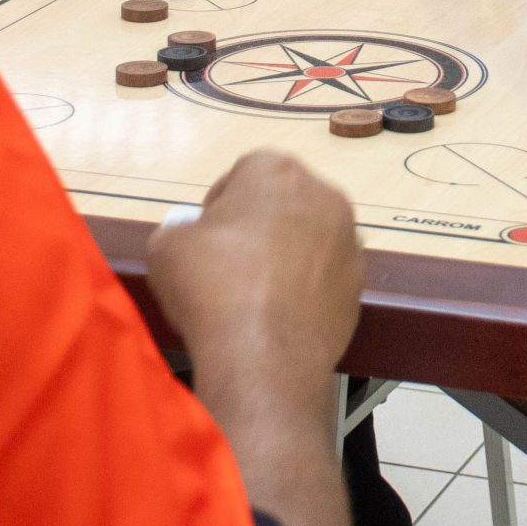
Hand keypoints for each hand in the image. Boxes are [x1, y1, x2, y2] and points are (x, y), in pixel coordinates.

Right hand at [148, 151, 363, 388]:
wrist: (264, 355)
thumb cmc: (212, 287)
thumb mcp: (167, 247)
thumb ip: (181, 229)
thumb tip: (191, 237)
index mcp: (276, 170)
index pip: (242, 174)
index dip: (218, 206)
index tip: (205, 237)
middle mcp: (323, 194)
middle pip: (282, 203)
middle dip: (258, 226)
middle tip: (228, 264)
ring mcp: (348, 240)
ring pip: (308, 238)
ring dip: (285, 256)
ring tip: (253, 294)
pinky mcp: (359, 283)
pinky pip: (324, 276)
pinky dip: (305, 288)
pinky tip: (278, 314)